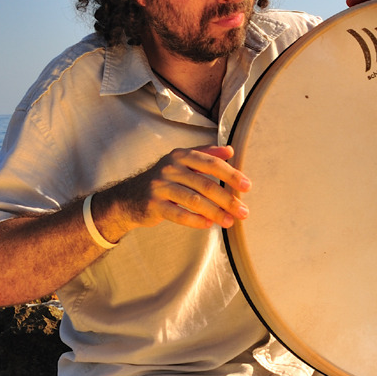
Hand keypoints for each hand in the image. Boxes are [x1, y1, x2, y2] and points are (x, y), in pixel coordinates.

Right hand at [96, 145, 250, 237]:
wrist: (129, 198)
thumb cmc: (164, 180)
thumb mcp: (182, 162)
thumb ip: (206, 154)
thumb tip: (230, 150)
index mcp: (181, 155)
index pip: (211, 163)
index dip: (231, 175)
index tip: (247, 187)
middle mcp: (170, 167)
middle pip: (205, 184)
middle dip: (227, 199)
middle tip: (244, 211)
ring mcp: (160, 186)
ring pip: (194, 200)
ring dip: (215, 212)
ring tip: (230, 222)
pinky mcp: (153, 204)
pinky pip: (179, 214)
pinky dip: (196, 220)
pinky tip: (209, 224)